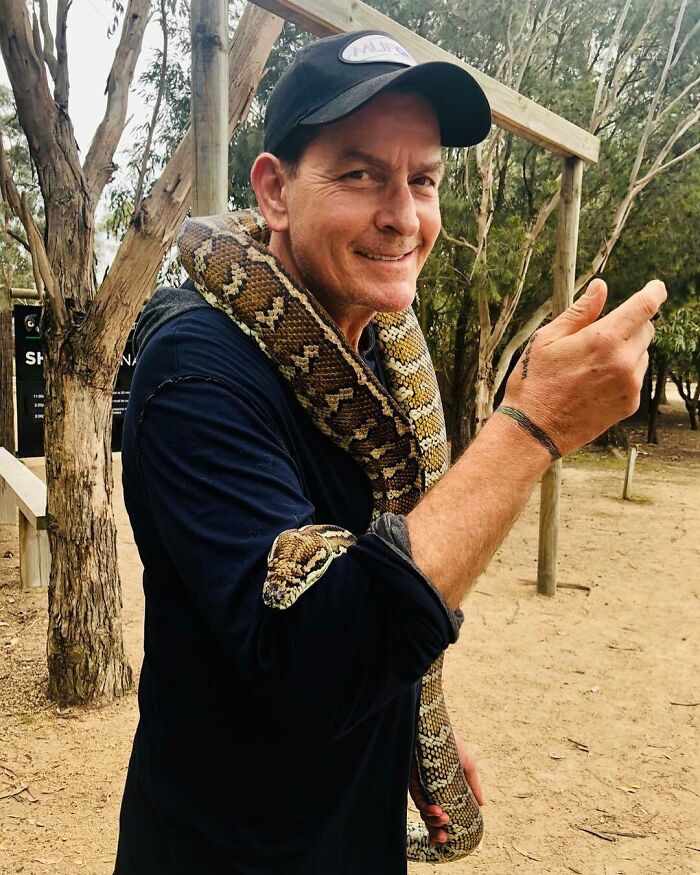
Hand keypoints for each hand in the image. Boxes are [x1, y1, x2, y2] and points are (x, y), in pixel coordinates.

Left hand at [409, 735, 483, 846]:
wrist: (435, 724)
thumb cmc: (451, 742)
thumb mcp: (467, 764)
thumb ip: (472, 784)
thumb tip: (482, 805)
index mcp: (439, 788)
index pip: (437, 811)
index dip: (439, 827)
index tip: (447, 840)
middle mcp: (427, 788)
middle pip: (428, 815)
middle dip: (434, 830)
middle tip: (445, 837)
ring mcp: (419, 783)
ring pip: (422, 809)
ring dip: (432, 820)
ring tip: (444, 820)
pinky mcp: (411, 777)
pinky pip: (417, 796)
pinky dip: (427, 806)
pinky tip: (438, 811)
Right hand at [502, 278, 666, 456]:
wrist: (534, 430)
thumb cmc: (534, 382)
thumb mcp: (547, 339)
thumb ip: (580, 312)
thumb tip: (600, 287)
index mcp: (604, 339)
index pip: (645, 307)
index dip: (654, 292)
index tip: (656, 287)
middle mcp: (624, 361)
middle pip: (647, 329)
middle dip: (630, 324)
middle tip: (599, 335)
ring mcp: (630, 385)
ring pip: (642, 354)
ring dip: (627, 350)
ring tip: (591, 365)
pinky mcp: (630, 404)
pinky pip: (635, 378)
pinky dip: (623, 373)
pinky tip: (594, 383)